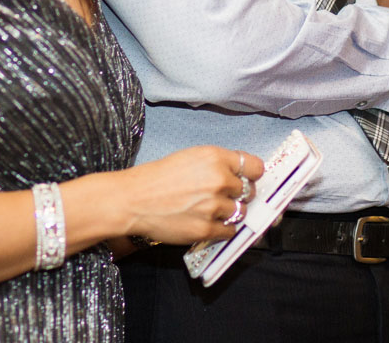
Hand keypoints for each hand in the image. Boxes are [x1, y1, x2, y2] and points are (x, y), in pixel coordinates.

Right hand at [121, 146, 264, 244]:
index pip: (255, 167)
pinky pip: (229, 231)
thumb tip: (239, 174)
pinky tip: (209, 223)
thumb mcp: (190, 157)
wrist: (133, 200)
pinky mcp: (206, 228)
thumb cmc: (157, 178)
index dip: (253, 175)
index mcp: (215, 158)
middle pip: (248, 191)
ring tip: (212, 210)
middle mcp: (219, 180)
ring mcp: (214, 206)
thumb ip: (217, 164)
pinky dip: (222, 229)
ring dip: (230, 213)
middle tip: (222, 196)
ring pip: (240, 212)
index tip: (249, 180)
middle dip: (238, 195)